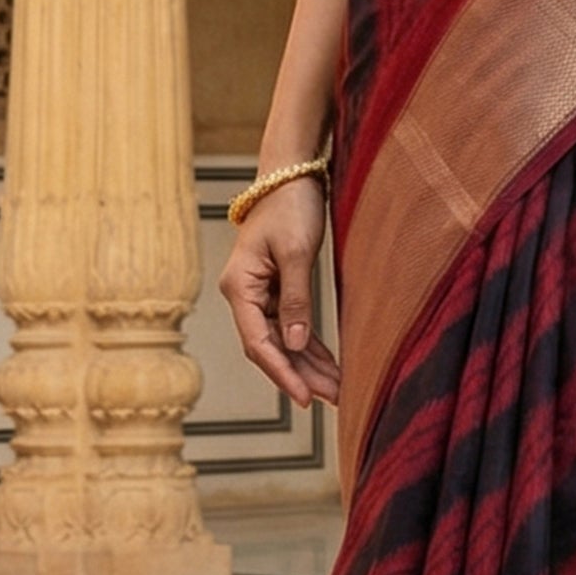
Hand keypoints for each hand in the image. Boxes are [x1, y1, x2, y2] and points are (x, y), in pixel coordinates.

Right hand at [220, 178, 339, 406]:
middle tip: (333, 400)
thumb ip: (296, 299)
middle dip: (300, 375)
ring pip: (282, 340)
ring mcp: (258, 293)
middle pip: (269, 347)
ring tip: (336, 390)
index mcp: (239, 287)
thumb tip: (296, 344)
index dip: (282, 373)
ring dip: (307, 365)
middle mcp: (243, 294)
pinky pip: (291, 326)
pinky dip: (309, 346)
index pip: (258, 342)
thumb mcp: (297, 252)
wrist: (289, 174)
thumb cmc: (290, 206)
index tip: (304, 398)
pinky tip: (328, 365)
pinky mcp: (275, 288)